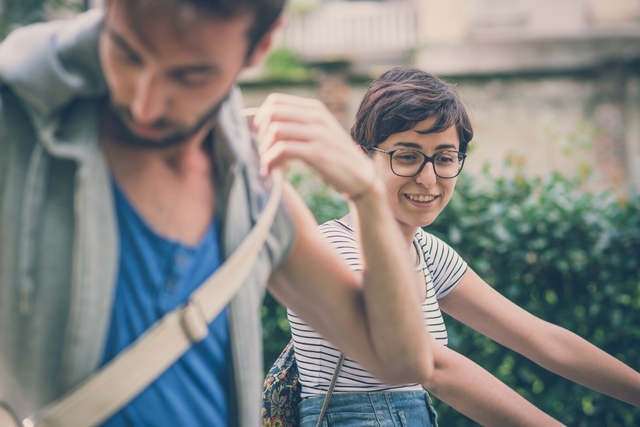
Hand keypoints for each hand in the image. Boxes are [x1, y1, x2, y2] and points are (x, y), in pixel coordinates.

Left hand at [253, 93, 374, 198]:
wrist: (360, 176)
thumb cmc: (334, 157)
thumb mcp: (318, 133)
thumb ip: (297, 125)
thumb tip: (260, 123)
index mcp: (315, 109)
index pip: (275, 101)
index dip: (260, 118)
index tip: (260, 136)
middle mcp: (317, 117)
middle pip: (273, 113)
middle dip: (260, 134)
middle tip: (262, 152)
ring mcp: (319, 134)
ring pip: (275, 130)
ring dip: (265, 150)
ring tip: (267, 165)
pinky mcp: (318, 152)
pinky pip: (283, 150)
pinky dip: (271, 161)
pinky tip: (273, 172)